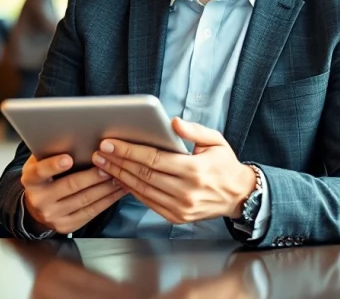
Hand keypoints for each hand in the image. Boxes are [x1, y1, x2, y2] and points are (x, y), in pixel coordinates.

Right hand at [21, 153, 126, 234]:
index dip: (54, 165)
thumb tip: (73, 137)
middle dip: (92, 176)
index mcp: (30, 180)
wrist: (35, 208)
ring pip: (84, 200)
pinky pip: (91, 212)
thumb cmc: (43, 179)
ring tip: (118, 176)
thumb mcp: (38, 164)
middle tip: (108, 166)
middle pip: (70, 185)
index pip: (41, 171)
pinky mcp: (67, 226)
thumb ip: (50, 153)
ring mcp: (53, 215)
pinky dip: (107, 201)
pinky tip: (116, 191)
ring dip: (104, 187)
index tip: (68, 158)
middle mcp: (39, 199)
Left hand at [92, 117, 256, 224]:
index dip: (129, 151)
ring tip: (103, 164)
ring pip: (142, 190)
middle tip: (99, 152)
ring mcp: (181, 208)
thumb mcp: (216, 141)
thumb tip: (173, 122)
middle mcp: (186, 192)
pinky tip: (119, 179)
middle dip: (118, 162)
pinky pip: (148, 202)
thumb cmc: (225, 165)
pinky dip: (131, 191)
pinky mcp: (177, 217)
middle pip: (144, 175)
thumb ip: (194, 130)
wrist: (239, 196)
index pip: (154, 159)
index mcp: (195, 170)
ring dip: (120, 176)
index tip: (110, 143)